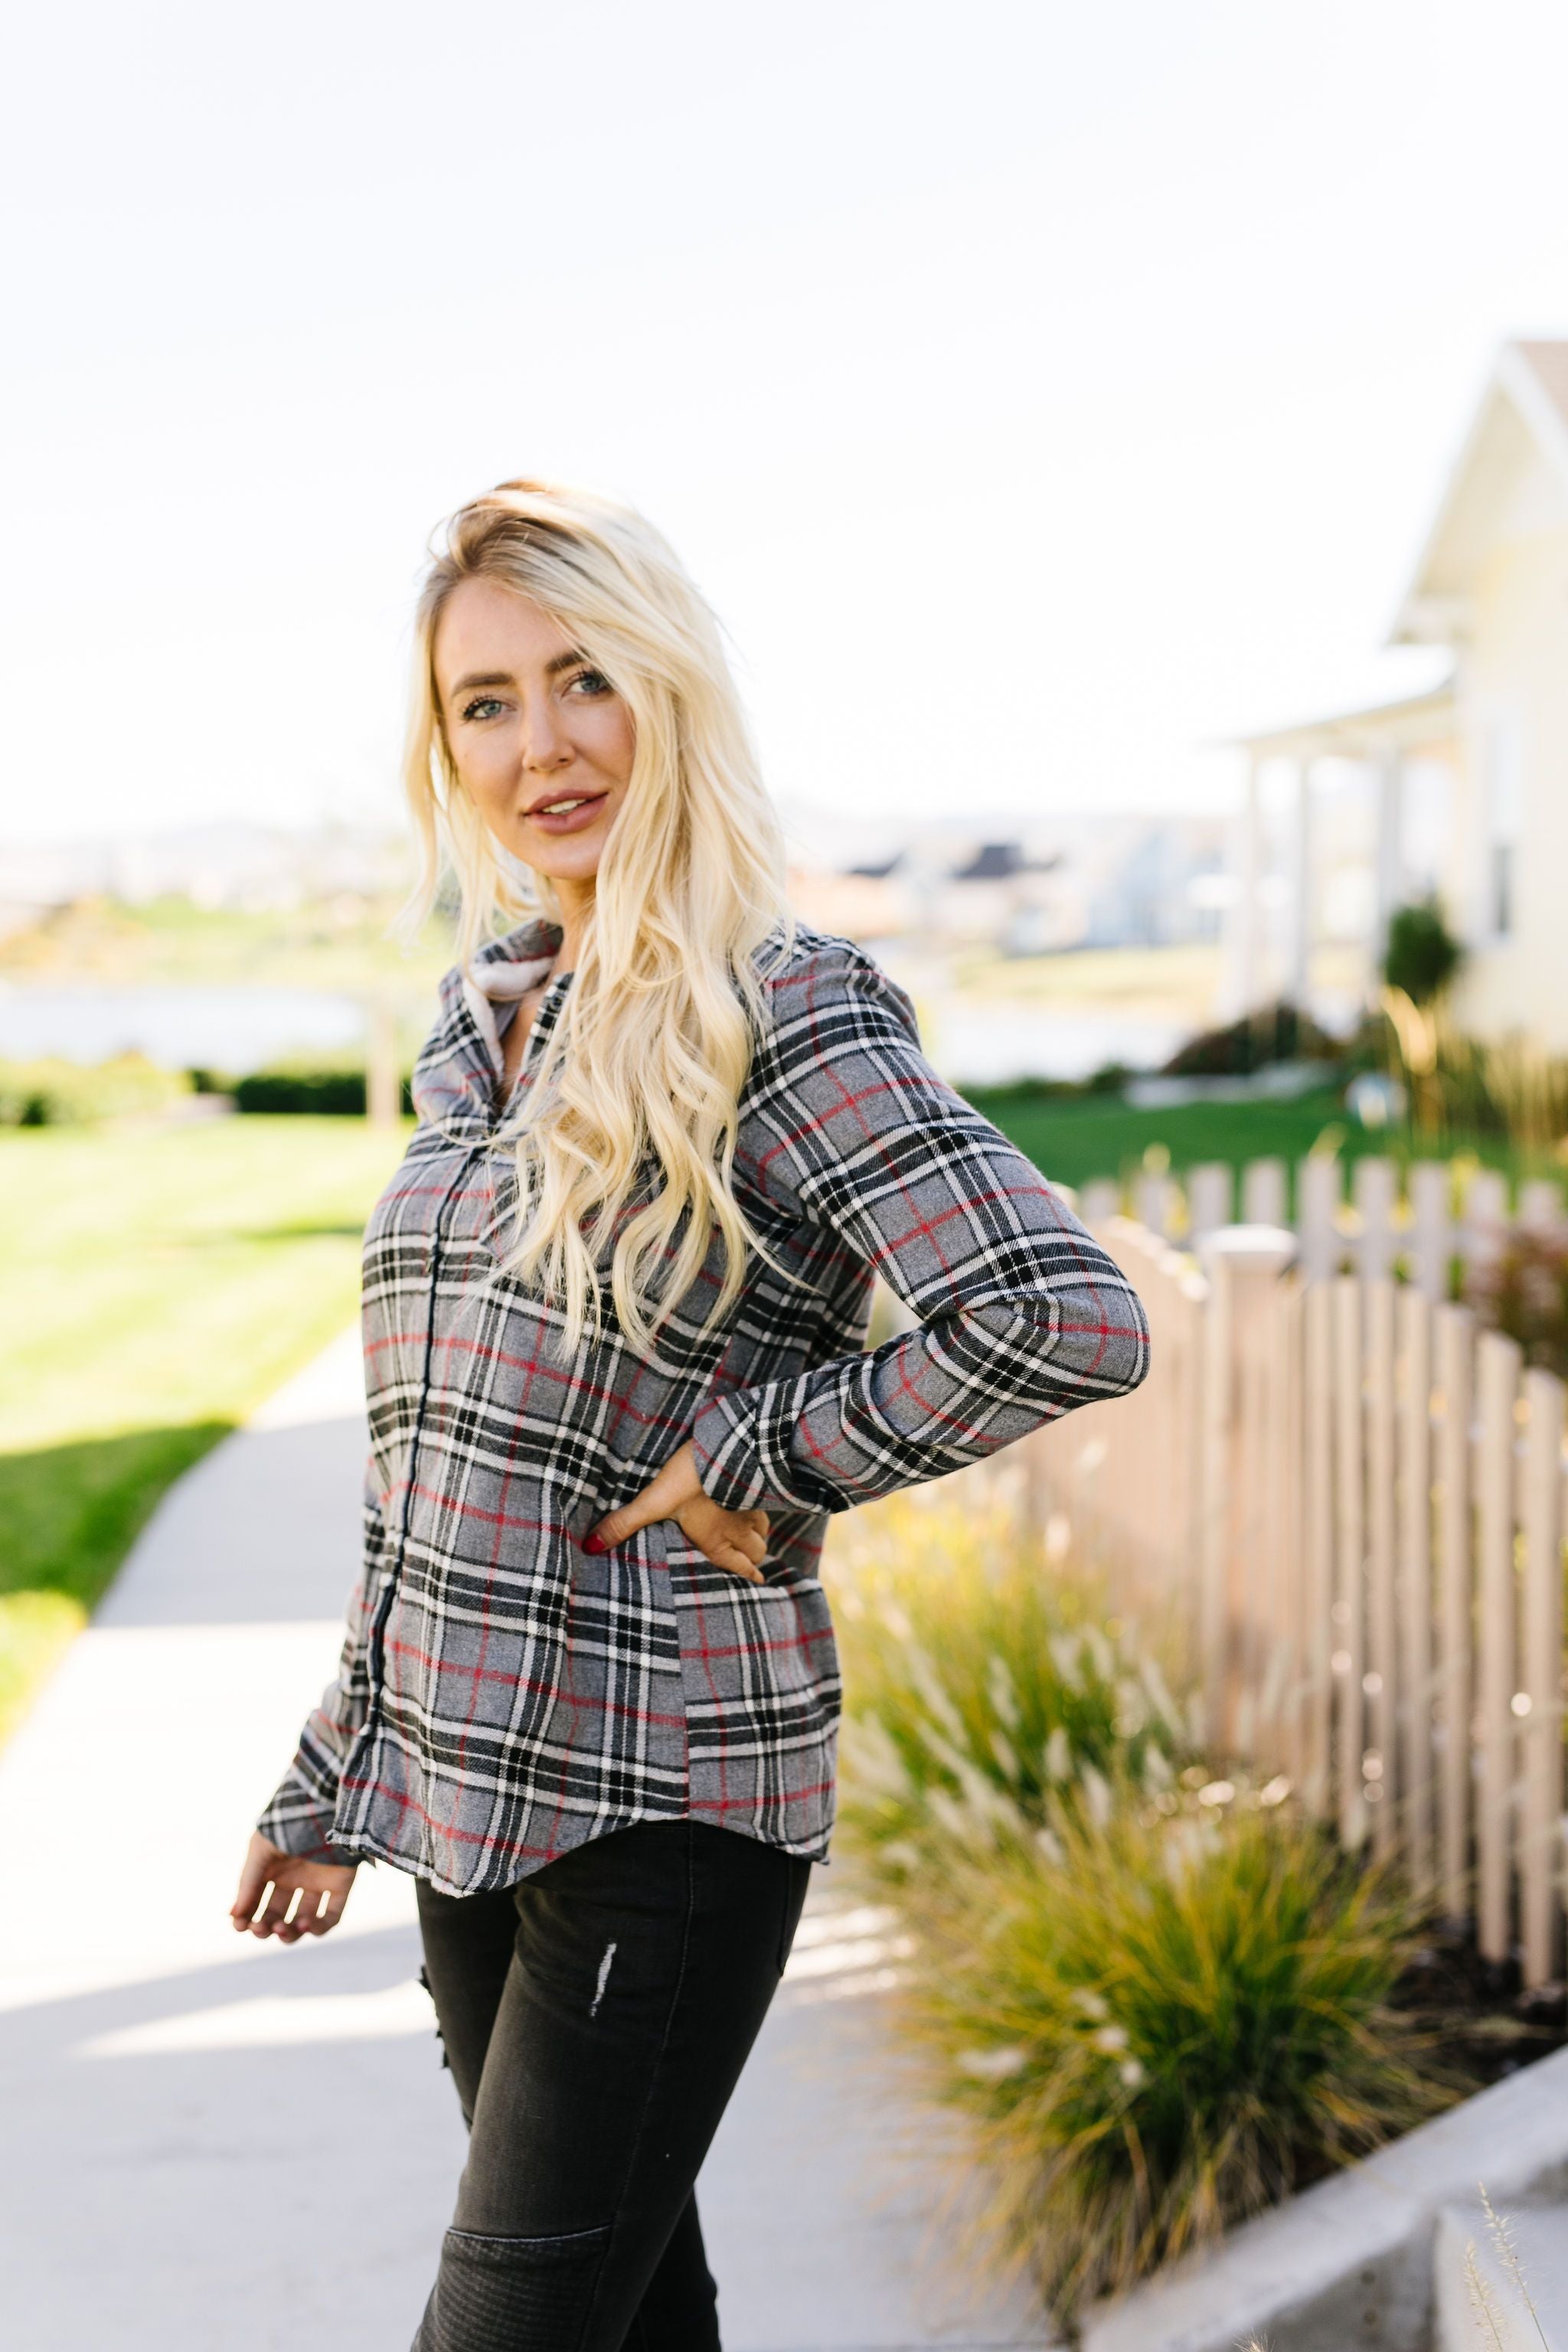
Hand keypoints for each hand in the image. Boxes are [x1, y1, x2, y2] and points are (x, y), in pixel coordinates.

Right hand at [230, 1832, 356, 1943]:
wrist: (324, 1804)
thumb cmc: (288, 1823)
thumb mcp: (261, 1850)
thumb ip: (248, 1882)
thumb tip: (233, 1915)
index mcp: (273, 1871)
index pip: (257, 1904)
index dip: (247, 1917)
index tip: (240, 1925)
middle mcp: (295, 1880)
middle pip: (277, 1916)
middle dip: (266, 1927)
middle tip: (261, 1928)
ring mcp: (318, 1884)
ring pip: (302, 1921)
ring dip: (290, 1933)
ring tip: (283, 1928)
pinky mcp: (340, 1886)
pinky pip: (331, 1916)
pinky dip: (319, 1928)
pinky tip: (306, 1926)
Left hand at [585, 1441, 769, 1584]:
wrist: (727, 1446)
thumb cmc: (690, 1479)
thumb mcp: (653, 1501)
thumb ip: (624, 1523)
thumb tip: (591, 1547)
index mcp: (716, 1539)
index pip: (739, 1566)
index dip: (748, 1576)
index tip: (757, 1580)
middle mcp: (738, 1528)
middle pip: (756, 1550)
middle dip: (755, 1558)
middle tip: (753, 1564)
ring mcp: (752, 1505)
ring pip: (763, 1529)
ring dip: (760, 1537)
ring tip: (757, 1540)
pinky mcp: (759, 1482)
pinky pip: (768, 1504)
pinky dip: (765, 1510)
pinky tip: (760, 1503)